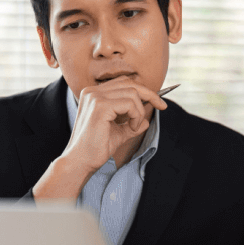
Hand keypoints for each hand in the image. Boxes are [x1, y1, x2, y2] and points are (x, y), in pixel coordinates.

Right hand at [32, 78, 167, 199]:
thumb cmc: (96, 148)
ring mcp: (95, 97)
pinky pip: (130, 104)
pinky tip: (131, 128)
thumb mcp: (118, 133)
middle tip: (163, 106)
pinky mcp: (100, 106)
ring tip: (133, 127)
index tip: (159, 103)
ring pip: (133, 93)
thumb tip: (146, 121)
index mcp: (94, 94)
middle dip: (150, 95)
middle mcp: (92, 91)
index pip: (124, 83)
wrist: (81, 161)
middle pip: (130, 83)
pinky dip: (136, 116)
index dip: (144, 91)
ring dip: (140, 112)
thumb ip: (130, 124)